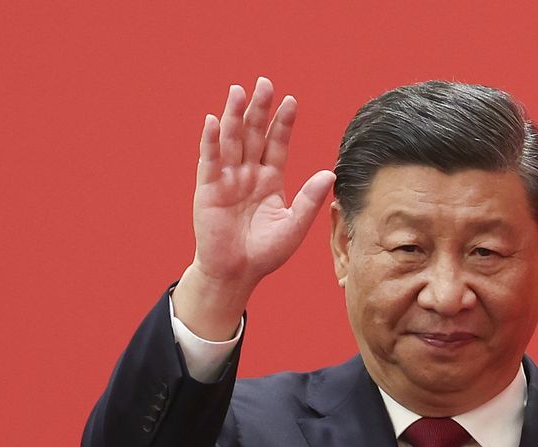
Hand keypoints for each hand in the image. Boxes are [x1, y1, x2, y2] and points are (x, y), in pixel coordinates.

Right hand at [173, 77, 334, 339]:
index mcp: (270, 180)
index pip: (277, 144)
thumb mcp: (293, 226)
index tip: (291, 101)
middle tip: (265, 83)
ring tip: (238, 91)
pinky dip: (210, 142)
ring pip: (231, 141)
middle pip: (254, 134)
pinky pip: (210, 161)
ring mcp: (227, 179)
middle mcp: (248, 174)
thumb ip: (309, 200)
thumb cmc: (265, 253)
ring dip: (234, 116)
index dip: (283, 123)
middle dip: (259, 109)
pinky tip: (212, 121)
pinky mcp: (208, 190)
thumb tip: (329, 173)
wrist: (236, 273)